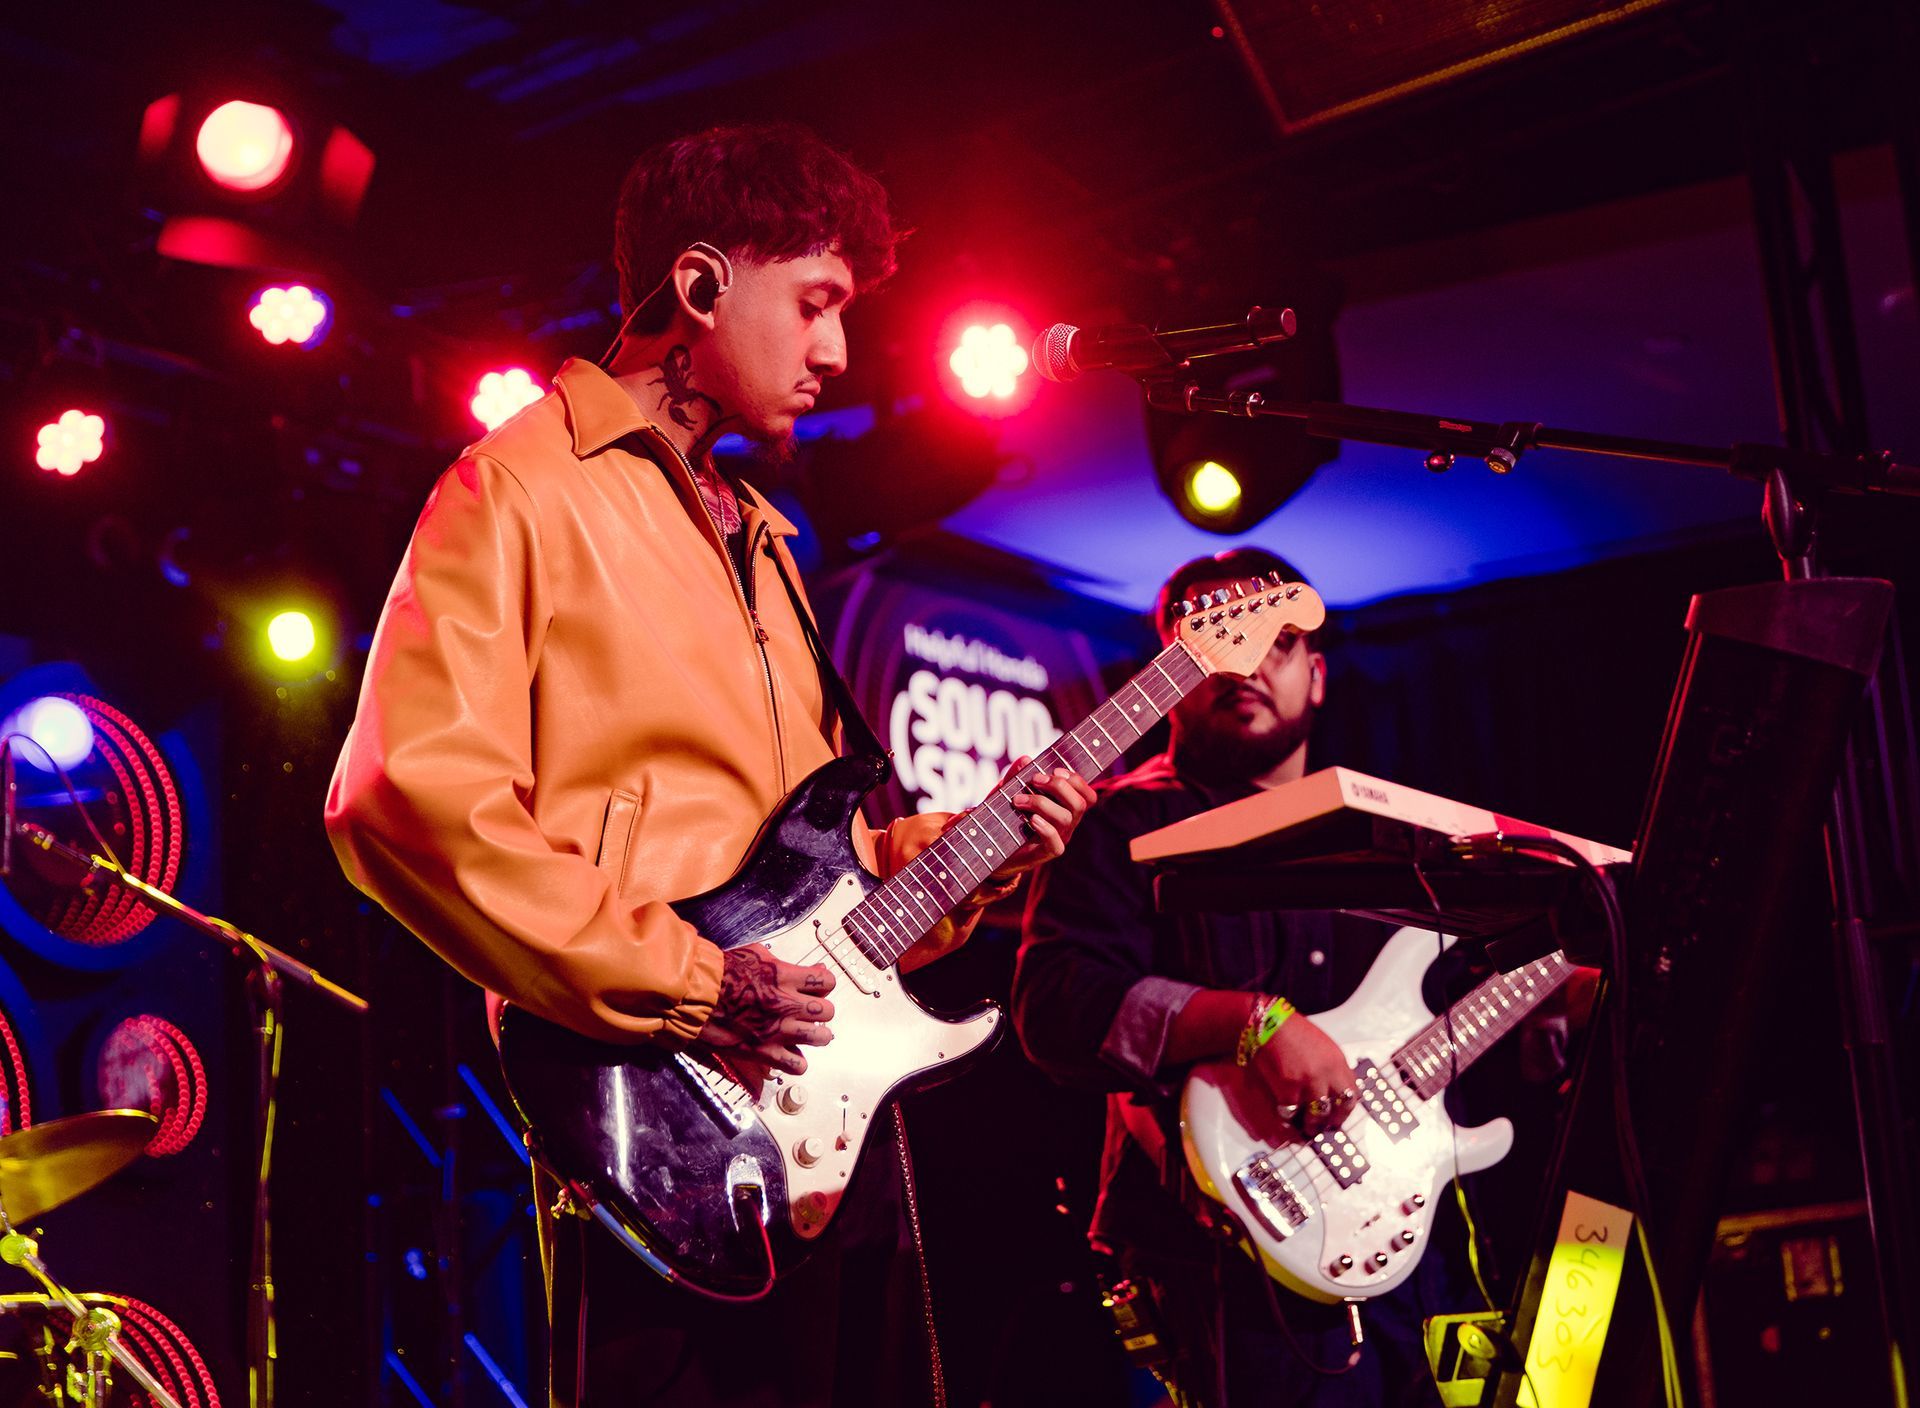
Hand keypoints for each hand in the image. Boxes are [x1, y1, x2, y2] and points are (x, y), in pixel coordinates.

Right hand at [700, 943, 835, 1075]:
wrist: (695, 996)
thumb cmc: (721, 973)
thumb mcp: (757, 955)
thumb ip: (787, 964)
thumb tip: (813, 970)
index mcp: (785, 977)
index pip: (827, 982)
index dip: (823, 985)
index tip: (816, 989)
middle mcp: (786, 1004)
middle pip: (827, 1011)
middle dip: (820, 1011)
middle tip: (809, 1012)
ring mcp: (777, 1030)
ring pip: (820, 1038)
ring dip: (816, 1035)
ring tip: (806, 1033)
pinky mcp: (764, 1051)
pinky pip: (797, 1065)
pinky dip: (796, 1062)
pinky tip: (789, 1054)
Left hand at [979, 758, 1096, 886]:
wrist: (993, 848)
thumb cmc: (1007, 816)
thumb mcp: (1009, 792)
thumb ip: (1017, 776)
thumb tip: (1025, 760)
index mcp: (1066, 808)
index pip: (1088, 796)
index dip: (1077, 781)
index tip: (1055, 770)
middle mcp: (1067, 824)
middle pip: (1079, 804)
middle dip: (1059, 787)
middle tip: (1035, 780)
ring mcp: (1058, 839)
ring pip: (1065, 819)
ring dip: (1042, 803)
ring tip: (1019, 800)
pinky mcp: (1045, 854)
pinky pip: (1055, 844)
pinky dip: (1045, 829)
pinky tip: (1030, 819)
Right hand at [1249, 1012, 1356, 1133]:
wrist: (1269, 1023)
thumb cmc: (1294, 1032)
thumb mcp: (1323, 1047)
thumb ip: (1332, 1068)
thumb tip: (1335, 1091)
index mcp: (1338, 1062)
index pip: (1352, 1094)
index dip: (1345, 1110)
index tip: (1337, 1117)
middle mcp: (1327, 1073)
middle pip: (1338, 1109)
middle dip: (1331, 1122)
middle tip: (1323, 1127)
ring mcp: (1308, 1081)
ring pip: (1316, 1116)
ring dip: (1310, 1125)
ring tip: (1304, 1128)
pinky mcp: (1288, 1086)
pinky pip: (1291, 1112)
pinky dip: (1287, 1117)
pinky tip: (1284, 1115)